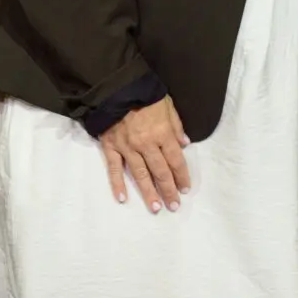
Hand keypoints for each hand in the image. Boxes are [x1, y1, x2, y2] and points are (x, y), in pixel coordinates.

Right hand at [100, 96, 190, 213]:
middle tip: (174, 206)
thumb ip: (177, 126)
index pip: (176, 161)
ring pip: (140, 175)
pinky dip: (117, 185)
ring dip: (148, 193)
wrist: (116, 89)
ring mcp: (128, 148)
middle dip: (168, 190)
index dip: (182, 176)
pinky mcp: (111, 148)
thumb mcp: (168, 106)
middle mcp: (147, 145)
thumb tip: (185, 145)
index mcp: (163, 134)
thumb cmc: (145, 96)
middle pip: (160, 172)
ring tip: (155, 208)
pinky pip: (114, 170)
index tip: (185, 189)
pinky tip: (122, 199)